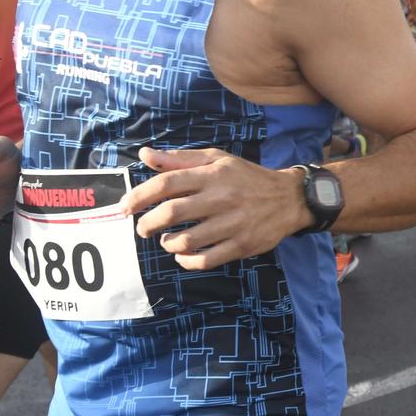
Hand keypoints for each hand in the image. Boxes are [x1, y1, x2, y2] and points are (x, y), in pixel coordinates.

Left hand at [122, 146, 311, 269]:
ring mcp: (232, 224)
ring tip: (166, 240)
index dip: (140, 196)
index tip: (126, 207)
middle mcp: (221, 198)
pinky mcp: (241, 245)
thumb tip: (144, 155)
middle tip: (142, 228)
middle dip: (148, 224)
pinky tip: (182, 254)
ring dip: (167, 243)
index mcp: (212, 174)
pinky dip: (186, 260)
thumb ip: (179, 159)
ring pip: (186, 240)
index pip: (166, 184)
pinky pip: (205, 260)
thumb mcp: (217, 160)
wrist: (289, 198)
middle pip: (171, 213)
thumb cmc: (246, 177)